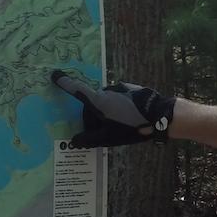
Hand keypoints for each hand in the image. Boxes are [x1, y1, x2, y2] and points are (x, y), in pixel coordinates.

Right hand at [50, 70, 174, 147]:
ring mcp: (120, 88)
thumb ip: (89, 139)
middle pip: (93, 103)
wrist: (161, 116)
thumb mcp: (109, 137)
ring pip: (107, 102)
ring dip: (108, 113)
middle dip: (94, 116)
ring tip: (121, 127)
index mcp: (98, 101)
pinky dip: (119, 108)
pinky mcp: (131, 89)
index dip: (64, 82)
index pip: (77, 90)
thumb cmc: (132, 126)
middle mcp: (107, 91)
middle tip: (103, 132)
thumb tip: (74, 141)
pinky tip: (130, 120)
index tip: (54, 75)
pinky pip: (119, 99)